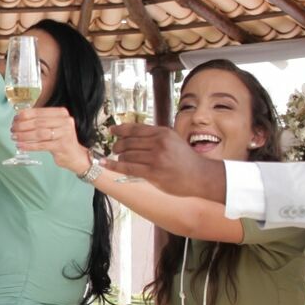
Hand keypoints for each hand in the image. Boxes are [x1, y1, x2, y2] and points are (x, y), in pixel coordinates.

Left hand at [11, 108, 90, 173]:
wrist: (76, 155)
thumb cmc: (61, 139)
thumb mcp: (54, 126)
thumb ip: (40, 120)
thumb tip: (19, 118)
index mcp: (61, 113)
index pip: (39, 112)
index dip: (25, 115)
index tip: (15, 119)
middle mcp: (65, 121)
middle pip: (38, 122)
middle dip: (22, 126)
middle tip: (12, 129)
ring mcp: (64, 133)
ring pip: (39, 133)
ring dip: (24, 135)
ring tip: (14, 137)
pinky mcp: (62, 146)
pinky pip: (41, 145)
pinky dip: (29, 146)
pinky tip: (20, 146)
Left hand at [109, 123, 226, 201]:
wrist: (200, 176)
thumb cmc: (185, 159)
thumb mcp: (172, 140)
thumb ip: (154, 137)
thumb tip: (130, 136)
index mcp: (163, 133)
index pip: (135, 128)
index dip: (120, 129)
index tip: (112, 130)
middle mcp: (158, 143)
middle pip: (128, 141)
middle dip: (118, 146)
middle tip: (114, 149)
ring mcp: (155, 158)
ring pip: (126, 155)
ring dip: (119, 158)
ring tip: (120, 160)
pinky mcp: (153, 172)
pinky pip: (127, 167)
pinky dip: (113, 165)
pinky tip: (104, 164)